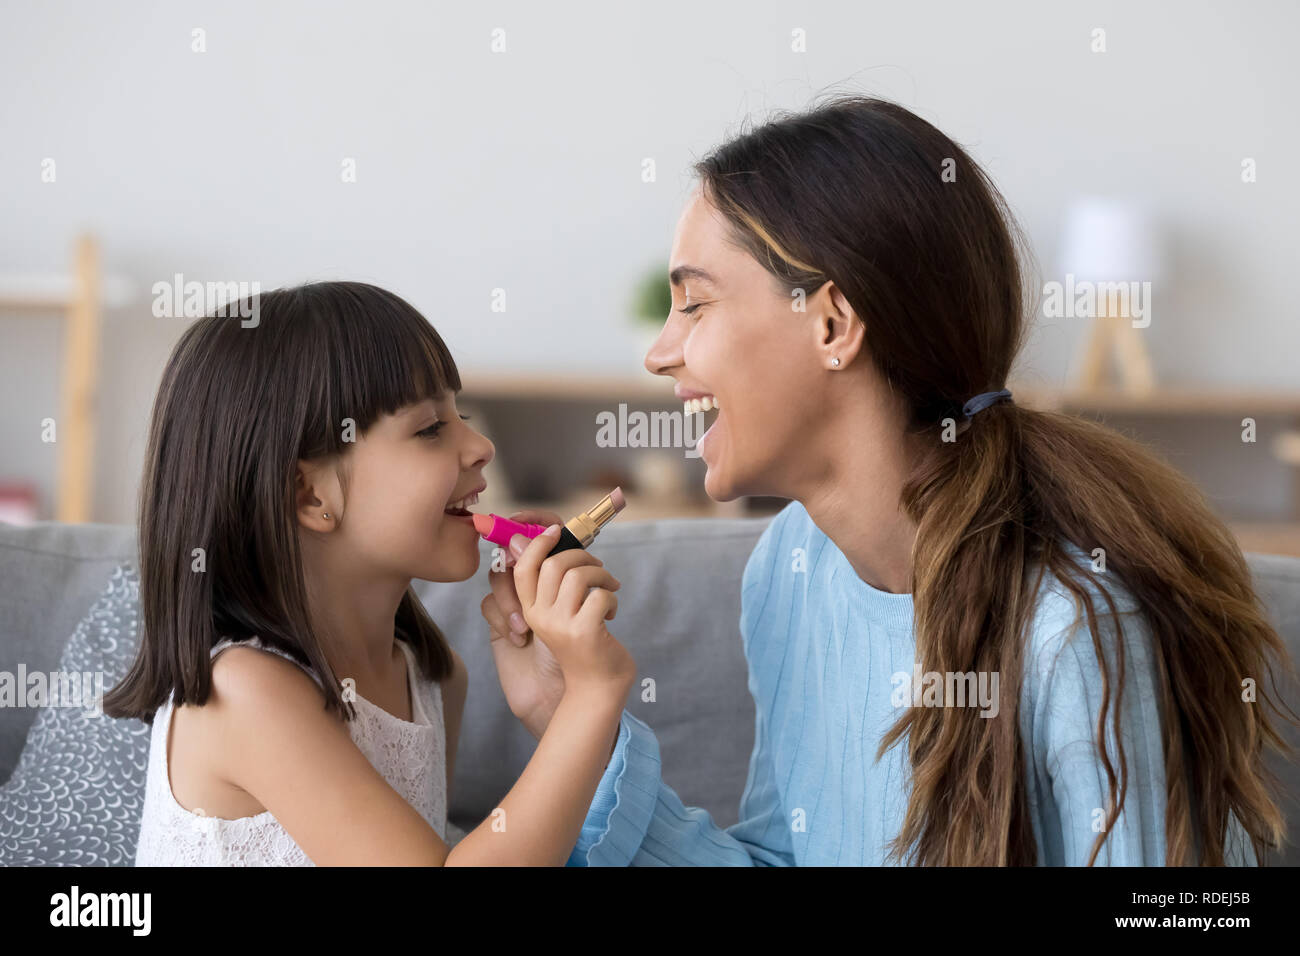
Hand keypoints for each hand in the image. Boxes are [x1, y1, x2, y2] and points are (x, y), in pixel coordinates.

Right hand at [481, 511, 632, 737]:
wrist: (594, 693)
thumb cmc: (580, 652)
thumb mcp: (559, 617)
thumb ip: (548, 584)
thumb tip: (534, 539)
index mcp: (528, 610)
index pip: (521, 565)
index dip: (536, 542)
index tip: (555, 531)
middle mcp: (538, 617)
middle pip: (552, 564)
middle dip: (581, 556)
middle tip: (598, 569)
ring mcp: (559, 626)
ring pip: (576, 575)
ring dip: (602, 576)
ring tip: (611, 589)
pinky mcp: (583, 634)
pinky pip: (599, 595)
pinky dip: (612, 599)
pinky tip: (613, 615)